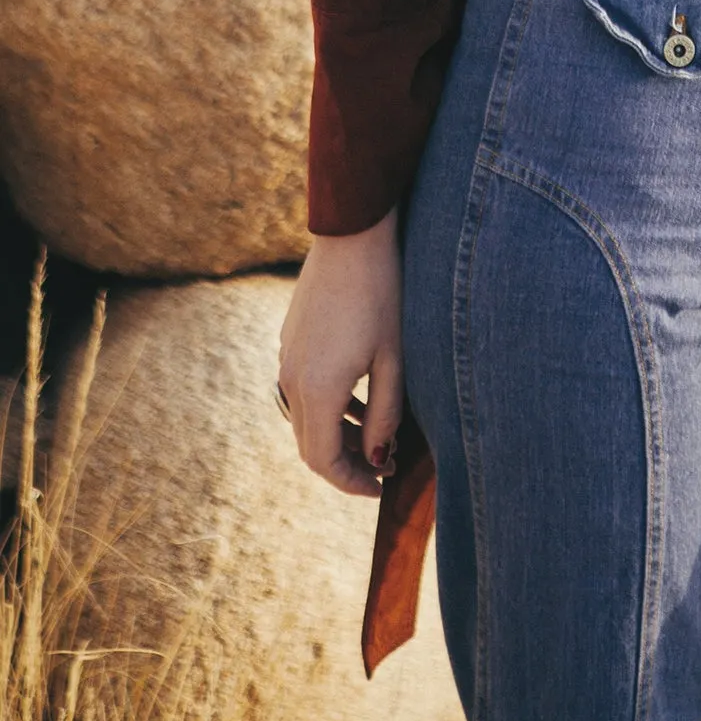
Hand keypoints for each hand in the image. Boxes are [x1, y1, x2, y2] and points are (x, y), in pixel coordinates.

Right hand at [277, 205, 402, 496]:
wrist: (352, 234)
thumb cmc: (383, 293)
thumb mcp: (394, 358)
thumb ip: (386, 414)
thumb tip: (379, 458)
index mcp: (318, 389)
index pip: (324, 461)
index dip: (352, 482)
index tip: (381, 486)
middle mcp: (292, 379)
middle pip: (311, 446)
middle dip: (346, 464)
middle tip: (384, 465)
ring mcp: (286, 358)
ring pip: (306, 418)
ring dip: (338, 435)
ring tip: (378, 435)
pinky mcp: (289, 339)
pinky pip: (303, 390)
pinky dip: (329, 406)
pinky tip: (360, 397)